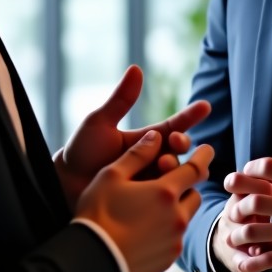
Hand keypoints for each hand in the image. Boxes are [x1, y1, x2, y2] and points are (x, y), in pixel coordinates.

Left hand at [54, 65, 210, 207]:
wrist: (65, 185)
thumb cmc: (81, 151)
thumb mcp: (100, 123)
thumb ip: (121, 100)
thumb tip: (136, 68)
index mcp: (146, 140)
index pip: (174, 126)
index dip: (190, 116)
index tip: (205, 106)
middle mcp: (152, 160)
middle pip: (180, 151)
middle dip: (182, 144)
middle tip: (176, 142)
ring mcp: (150, 181)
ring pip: (177, 174)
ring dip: (176, 166)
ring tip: (163, 164)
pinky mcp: (148, 203)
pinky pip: (167, 197)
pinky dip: (172, 190)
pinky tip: (170, 187)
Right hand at [76, 130, 214, 271]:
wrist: (92, 260)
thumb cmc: (98, 213)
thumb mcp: (112, 176)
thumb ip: (137, 154)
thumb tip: (156, 136)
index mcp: (165, 192)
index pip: (195, 169)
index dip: (203, 156)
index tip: (206, 149)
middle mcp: (176, 217)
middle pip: (194, 194)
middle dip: (186, 186)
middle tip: (169, 183)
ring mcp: (174, 241)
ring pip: (186, 218)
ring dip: (176, 209)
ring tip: (152, 209)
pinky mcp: (168, 259)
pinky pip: (175, 239)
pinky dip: (167, 231)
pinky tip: (144, 231)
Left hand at [226, 105, 271, 271]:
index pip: (270, 167)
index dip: (250, 168)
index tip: (247, 171)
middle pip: (257, 201)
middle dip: (237, 202)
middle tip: (231, 203)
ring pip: (261, 232)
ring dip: (240, 233)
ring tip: (233, 231)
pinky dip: (254, 263)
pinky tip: (243, 262)